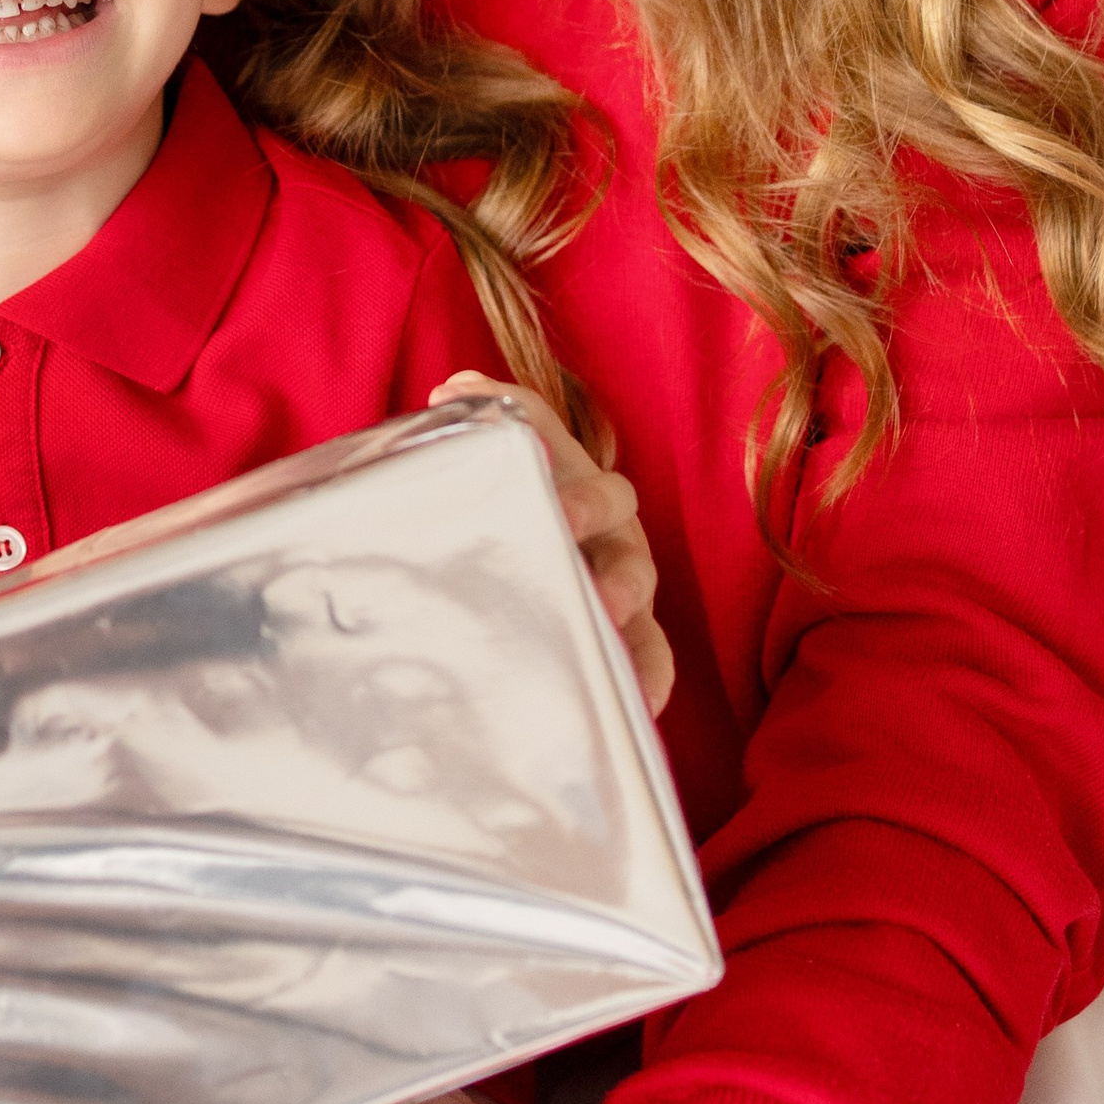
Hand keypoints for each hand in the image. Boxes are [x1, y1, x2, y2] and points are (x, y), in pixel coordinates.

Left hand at [428, 372, 669, 716]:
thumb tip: (455, 389)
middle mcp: (616, 551)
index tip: (557, 514)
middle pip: (631, 566)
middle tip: (602, 600)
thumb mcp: (508, 448)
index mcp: (591, 498)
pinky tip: (643, 714)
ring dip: (640, 652)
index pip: (598, 493)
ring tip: (634, 683)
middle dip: (619, 583)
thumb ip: (491, 415)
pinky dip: (648, 690)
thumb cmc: (518, 490)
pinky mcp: (620, 654)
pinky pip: (647, 672)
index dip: (583, 500)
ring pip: (647, 629)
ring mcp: (623, 607)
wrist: (516, 535)